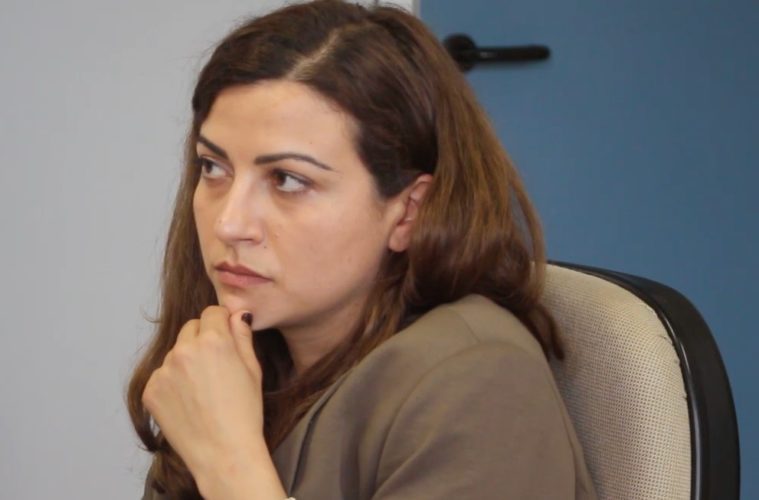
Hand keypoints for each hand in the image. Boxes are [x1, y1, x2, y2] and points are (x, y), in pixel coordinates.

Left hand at [142, 306, 283, 498]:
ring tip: (202, 389)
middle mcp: (184, 350)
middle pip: (190, 328)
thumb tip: (237, 314)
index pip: (212, 312)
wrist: (224, 452)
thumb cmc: (245, 412)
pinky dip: (172, 384)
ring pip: (175, 352)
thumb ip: (242, 336)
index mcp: (213, 340)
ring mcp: (163, 371)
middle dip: (202, 338)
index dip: (222, 323)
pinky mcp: (150, 390)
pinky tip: (187, 402)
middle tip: (215, 365)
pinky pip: (162, 376)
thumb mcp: (253, 369)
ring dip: (186, 361)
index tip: (226, 336)